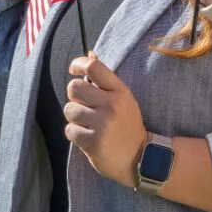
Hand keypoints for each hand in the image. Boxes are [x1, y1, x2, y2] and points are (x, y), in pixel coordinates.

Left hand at [63, 54, 147, 187]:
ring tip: (89, 124)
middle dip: (75, 96)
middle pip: (74, 87)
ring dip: (75, 118)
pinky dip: (75, 134)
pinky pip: (70, 130)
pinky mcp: (93, 142)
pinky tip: (88, 137)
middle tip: (85, 106)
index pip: (94, 67)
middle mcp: (112, 105)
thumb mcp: (123, 98)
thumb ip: (105, 78)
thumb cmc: (127, 125)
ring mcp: (102, 125)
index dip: (78, 64)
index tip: (74, 69)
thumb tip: (90, 53)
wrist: (141, 158)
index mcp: (120, 91)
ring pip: (69, 110)